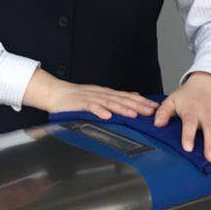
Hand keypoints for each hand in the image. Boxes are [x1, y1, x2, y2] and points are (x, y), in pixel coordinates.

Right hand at [23, 69, 157, 120]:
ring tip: (134, 114)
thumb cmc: (75, 98)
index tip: (155, 107)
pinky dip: (99, 111)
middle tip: (151, 111)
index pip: (127, 96)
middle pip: (122, 99)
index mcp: (106, 93)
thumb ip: (112, 99)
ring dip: (122, 108)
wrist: (55, 93)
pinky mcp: (79, 104)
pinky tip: (107, 116)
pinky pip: (91, 107)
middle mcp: (101, 94)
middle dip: (137, 105)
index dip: (141, 101)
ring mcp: (90, 98)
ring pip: (109, 103)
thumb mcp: (97, 97)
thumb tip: (131, 100)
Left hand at [154, 72, 210, 165]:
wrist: (206, 83)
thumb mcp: (171, 100)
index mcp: (192, 111)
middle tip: (210, 159)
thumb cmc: (187, 96)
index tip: (188, 148)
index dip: (188, 136)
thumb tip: (156, 124)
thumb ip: (163, 113)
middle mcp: (208, 115)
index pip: (189, 124)